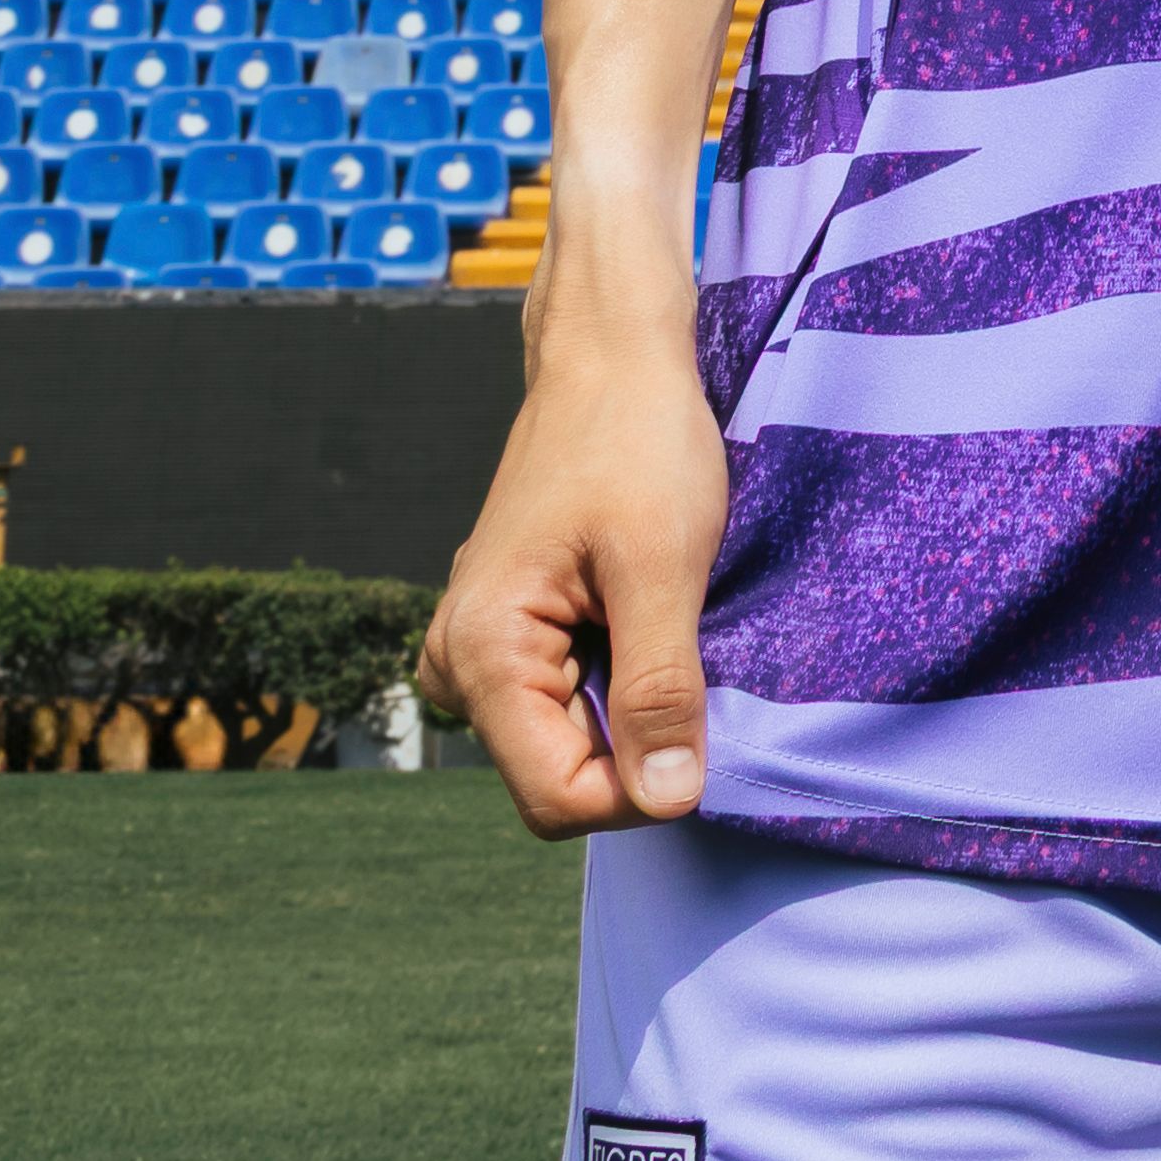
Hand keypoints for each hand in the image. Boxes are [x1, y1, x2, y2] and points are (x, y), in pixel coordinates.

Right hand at [428, 325, 731, 837]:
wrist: (609, 359)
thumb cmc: (637, 442)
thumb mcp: (663, 566)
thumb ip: (661, 690)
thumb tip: (668, 801)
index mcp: (481, 653)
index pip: (556, 798)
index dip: (639, 790)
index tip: (700, 726)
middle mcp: (460, 665)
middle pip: (561, 776)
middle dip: (639, 743)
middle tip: (689, 652)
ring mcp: (480, 650)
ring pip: (570, 740)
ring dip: (635, 706)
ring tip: (665, 621)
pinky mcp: (512, 634)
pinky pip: (570, 698)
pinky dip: (623, 676)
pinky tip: (646, 615)